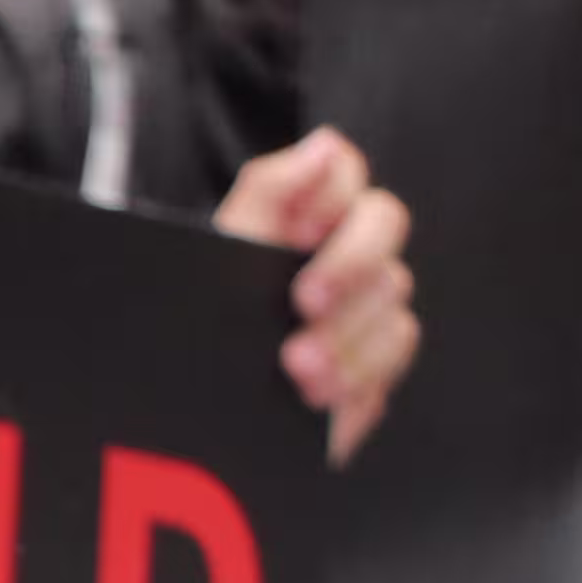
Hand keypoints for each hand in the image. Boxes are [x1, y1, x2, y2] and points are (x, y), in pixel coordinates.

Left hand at [212, 129, 417, 466]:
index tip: (300, 228)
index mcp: (296, 222)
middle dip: (350, 260)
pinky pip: (393, 348)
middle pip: (385, 220)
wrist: (188, 438)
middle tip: (304, 301)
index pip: (340, 171)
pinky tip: (317, 394)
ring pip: (393, 290)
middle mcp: (340, 256)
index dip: (332, 188)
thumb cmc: (199, 339)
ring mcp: (363, 307)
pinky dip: (357, 371)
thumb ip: (268, 193)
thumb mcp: (220, 260)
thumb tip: (324, 144)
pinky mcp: (373, 361)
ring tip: (296, 366)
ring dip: (347, 330)